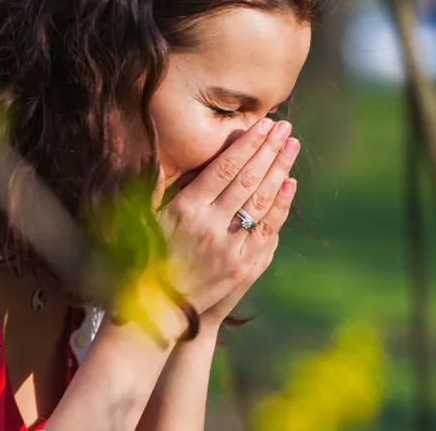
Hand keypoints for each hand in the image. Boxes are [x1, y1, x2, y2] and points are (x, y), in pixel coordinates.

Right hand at [155, 119, 299, 325]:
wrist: (161, 310)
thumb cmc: (149, 258)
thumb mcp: (144, 219)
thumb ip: (154, 185)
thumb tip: (159, 153)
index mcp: (186, 208)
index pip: (224, 167)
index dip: (247, 144)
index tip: (263, 125)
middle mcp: (210, 225)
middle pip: (248, 179)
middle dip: (269, 149)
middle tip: (285, 127)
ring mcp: (229, 246)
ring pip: (261, 201)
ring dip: (280, 170)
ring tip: (291, 146)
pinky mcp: (243, 266)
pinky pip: (267, 229)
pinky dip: (280, 205)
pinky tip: (289, 183)